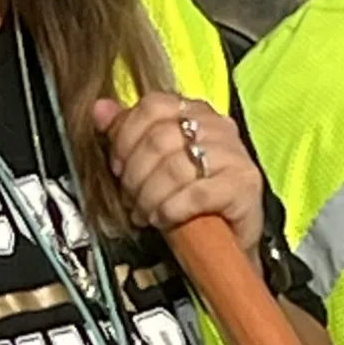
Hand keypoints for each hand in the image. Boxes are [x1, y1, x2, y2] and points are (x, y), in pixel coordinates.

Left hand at [92, 92, 265, 261]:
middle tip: (130, 199)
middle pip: (159, 139)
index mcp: (196, 111)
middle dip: (135, 175)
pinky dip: (171, 210)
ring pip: (174, 168)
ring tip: (145, 213)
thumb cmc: (191, 199)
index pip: (153, 106)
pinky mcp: (244, 185)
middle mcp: (219, 126)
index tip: (117, 167)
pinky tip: (164, 219)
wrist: (231, 238)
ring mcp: (235, 155)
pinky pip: (195, 194)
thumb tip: (99, 109)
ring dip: (150, 197)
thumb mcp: (155, 163)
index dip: (125, 138)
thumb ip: (128, 133)